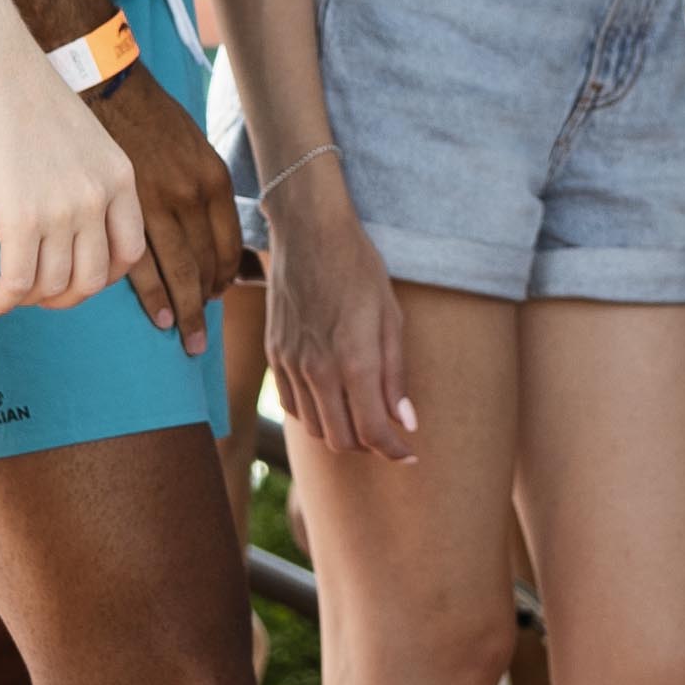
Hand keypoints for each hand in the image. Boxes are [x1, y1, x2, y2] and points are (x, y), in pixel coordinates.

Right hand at [0, 62, 145, 320]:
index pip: (130, 253)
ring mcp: (64, 210)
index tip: (72, 275)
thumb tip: (65, 232)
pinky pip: (18, 282)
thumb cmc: (27, 98)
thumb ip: (86, 184)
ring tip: (7, 292)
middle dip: (63, 298)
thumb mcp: (82, 142)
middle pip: (93, 279)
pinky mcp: (22, 218)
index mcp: (120, 179)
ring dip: (29, 299)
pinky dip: (3, 301)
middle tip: (36, 293)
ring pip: (54, 285)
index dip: (102, 276)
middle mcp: (99, 198)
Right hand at [99, 64, 244, 343]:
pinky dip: (151, 296)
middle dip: (204, 303)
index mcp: (212, 178)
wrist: (102, 84)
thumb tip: (204, 223)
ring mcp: (156, 204)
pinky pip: (141, 266)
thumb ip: (200, 184)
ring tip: (183, 334)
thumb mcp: (190, 143)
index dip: (222, 276)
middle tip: (200, 336)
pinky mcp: (122, 210)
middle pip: (204, 264)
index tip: (217, 295)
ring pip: (177, 272)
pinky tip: (156, 315)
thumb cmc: (144, 113)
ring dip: (182, 308)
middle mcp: (191, 194)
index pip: (226, 243)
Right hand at [261, 172, 417, 458]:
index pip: (374, 431)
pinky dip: (314, 413)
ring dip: (340, 431)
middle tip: (388, 433)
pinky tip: (331, 397)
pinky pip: (292, 405)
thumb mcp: (391, 318)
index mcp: (354, 361)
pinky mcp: (274, 355)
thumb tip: (405, 421)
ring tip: (361, 414)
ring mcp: (291, 364)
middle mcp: (318, 370)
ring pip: (314, 427)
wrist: (309, 231)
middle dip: (369, 445)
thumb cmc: (358, 268)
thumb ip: (395, 375)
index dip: (396, 451)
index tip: (409, 453)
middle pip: (342, 439)